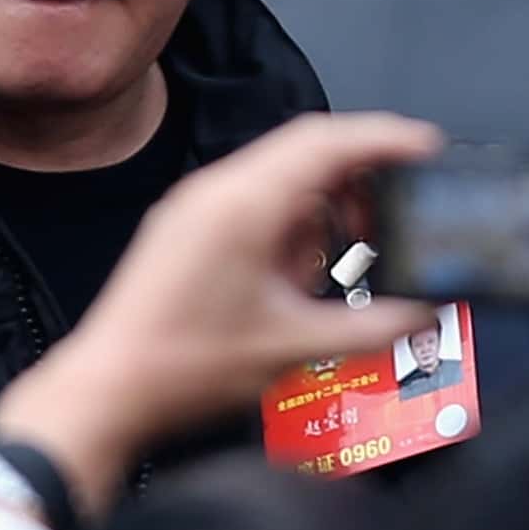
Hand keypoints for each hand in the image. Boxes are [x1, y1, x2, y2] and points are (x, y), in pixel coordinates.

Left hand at [0, 112, 441, 515]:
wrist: (105, 391)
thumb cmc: (180, 368)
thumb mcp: (293, 349)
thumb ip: (371, 329)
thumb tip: (421, 314)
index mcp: (244, 206)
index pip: (329, 141)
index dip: (385, 138)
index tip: (423, 145)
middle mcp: (216, 193)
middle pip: (307, 147)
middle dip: (361, 170)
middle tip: (396, 198)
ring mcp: (196, 206)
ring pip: (281, 171)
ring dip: (324, 197)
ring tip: (347, 245)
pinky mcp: (186, 226)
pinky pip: (254, 194)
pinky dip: (293, 212)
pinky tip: (301, 262)